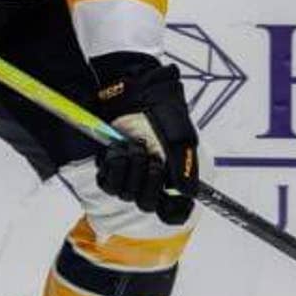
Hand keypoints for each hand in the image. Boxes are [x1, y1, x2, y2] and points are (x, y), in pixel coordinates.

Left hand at [92, 54, 197, 222]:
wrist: (131, 84)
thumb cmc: (159, 104)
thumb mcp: (178, 131)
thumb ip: (184, 163)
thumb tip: (189, 193)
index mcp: (172, 172)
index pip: (172, 209)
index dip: (172, 211)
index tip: (172, 202)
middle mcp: (150, 176)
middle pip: (147, 203)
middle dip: (148, 182)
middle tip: (150, 156)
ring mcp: (129, 172)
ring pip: (126, 194)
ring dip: (130, 170)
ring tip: (132, 145)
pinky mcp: (109, 164)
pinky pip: (107, 182)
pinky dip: (112, 167)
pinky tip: (117, 149)